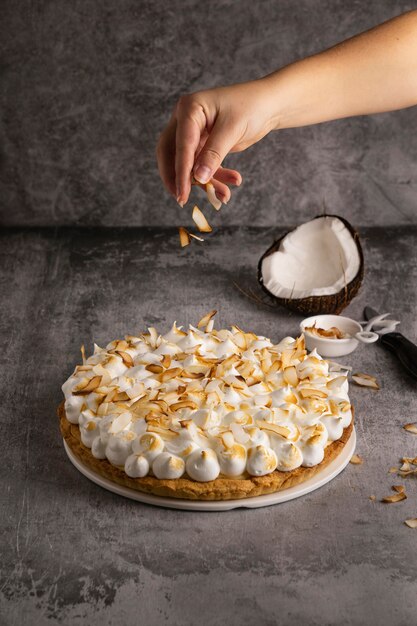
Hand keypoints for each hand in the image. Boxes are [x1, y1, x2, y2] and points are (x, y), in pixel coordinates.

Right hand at [156, 79, 275, 205]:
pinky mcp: (203, 145)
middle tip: (182, 199)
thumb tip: (198, 177)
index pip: (180, 145)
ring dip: (203, 182)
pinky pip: (202, 166)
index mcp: (189, 109)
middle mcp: (185, 120)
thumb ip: (214, 154)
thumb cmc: (251, 107)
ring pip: (188, 164)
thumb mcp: (232, 130)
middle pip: (171, 154)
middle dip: (177, 178)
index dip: (180, 172)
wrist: (268, 105)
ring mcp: (193, 133)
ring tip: (224, 195)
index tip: (182, 194)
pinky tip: (229, 186)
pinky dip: (214, 178)